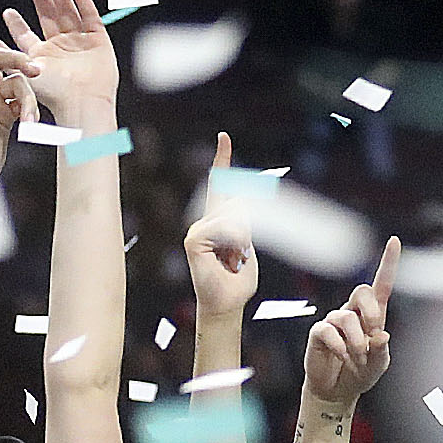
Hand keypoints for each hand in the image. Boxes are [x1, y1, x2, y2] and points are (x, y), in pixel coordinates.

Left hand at [1, 0, 118, 127]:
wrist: (82, 103)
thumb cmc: (52, 95)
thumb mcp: (21, 71)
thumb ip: (3, 53)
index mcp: (40, 58)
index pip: (26, 34)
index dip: (17, 22)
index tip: (7, 11)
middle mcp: (59, 48)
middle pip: (47, 13)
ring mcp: (79, 43)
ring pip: (66, 8)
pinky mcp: (97, 40)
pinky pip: (89, 13)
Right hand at [183, 133, 258, 317]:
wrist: (226, 304)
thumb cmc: (238, 281)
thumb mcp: (249, 247)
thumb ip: (245, 225)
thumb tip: (238, 207)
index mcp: (218, 221)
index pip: (220, 185)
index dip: (223, 160)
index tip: (224, 137)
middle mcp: (204, 222)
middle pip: (238, 204)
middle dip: (248, 229)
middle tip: (240, 256)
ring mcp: (197, 230)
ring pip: (234, 216)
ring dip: (243, 239)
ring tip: (233, 260)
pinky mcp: (193, 239)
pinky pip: (223, 227)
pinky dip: (233, 241)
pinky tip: (227, 257)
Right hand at [304, 239, 398, 412]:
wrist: (337, 391)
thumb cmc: (361, 373)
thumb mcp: (379, 365)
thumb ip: (382, 351)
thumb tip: (381, 335)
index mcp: (373, 315)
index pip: (382, 284)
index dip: (388, 263)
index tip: (393, 241)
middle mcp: (353, 313)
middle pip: (362, 291)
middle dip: (371, 312)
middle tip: (373, 334)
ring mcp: (334, 321)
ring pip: (346, 317)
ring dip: (356, 341)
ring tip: (357, 358)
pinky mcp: (319, 333)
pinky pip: (327, 330)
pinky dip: (339, 346)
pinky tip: (342, 356)